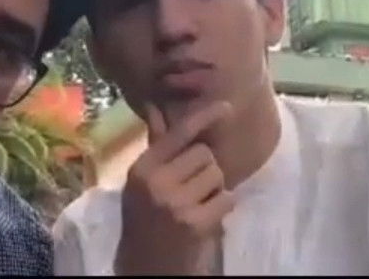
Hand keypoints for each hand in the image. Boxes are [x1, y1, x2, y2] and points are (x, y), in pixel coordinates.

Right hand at [115, 101, 235, 275]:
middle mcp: (156, 182)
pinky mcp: (195, 222)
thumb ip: (156, 146)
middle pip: (204, 154)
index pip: (178, 134)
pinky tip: (206, 217)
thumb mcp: (143, 181)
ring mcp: (175, 203)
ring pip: (217, 175)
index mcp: (142, 168)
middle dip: (206, 169)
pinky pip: (226, 198)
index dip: (203, 118)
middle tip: (193, 188)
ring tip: (197, 203)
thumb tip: (155, 106)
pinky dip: (222, 207)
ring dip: (214, 189)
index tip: (225, 107)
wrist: (145, 264)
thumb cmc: (145, 218)